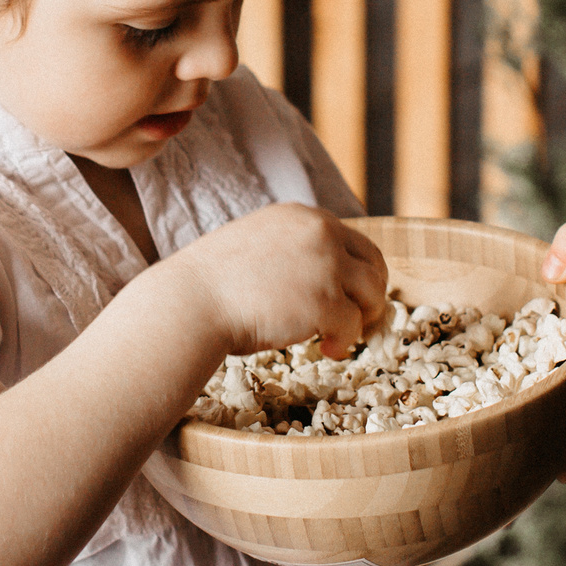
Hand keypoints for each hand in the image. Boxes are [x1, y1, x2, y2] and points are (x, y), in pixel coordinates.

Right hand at [152, 204, 388, 362]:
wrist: (190, 303)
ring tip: (336, 336)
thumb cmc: (216, 283)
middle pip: (374, 266)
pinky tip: (325, 349)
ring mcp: (325, 266)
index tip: (352, 297)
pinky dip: (344, 342)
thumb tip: (328, 275)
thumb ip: (296, 249)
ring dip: (361, 320)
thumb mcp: (261, 244)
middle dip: (370, 297)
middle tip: (357, 320)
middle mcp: (321, 233)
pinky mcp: (325, 302)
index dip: (360, 274)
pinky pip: (354, 326)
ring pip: (372, 295)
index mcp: (304, 216)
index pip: (356, 242)